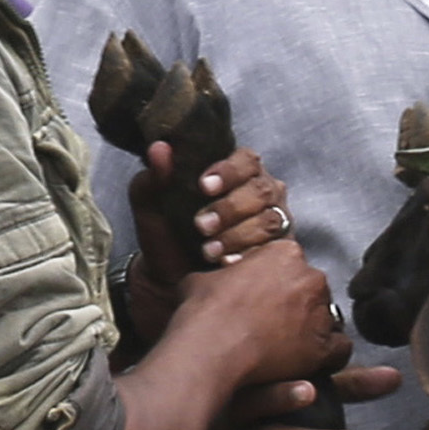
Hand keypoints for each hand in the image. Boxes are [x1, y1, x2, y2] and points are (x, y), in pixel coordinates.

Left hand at [123, 143, 290, 330]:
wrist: (171, 280)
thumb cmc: (166, 237)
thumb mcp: (151, 208)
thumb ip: (151, 179)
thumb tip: (160, 149)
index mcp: (234, 172)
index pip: (245, 160)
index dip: (229, 171)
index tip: (203, 186)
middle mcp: (259, 192)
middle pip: (262, 189)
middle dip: (231, 208)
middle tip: (201, 225)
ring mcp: (272, 220)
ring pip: (269, 219)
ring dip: (239, 235)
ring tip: (209, 251)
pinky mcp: (277, 250)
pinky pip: (276, 249)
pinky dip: (250, 254)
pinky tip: (228, 263)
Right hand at [186, 226, 352, 389]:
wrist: (210, 347)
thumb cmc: (204, 311)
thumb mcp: (205, 278)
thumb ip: (225, 274)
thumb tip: (220, 278)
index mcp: (285, 253)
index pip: (291, 264)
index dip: (277, 282)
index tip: (264, 297)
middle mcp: (310, 278)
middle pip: (312, 289)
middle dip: (297, 304)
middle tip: (275, 323)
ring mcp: (320, 313)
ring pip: (327, 318)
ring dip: (311, 329)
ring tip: (289, 345)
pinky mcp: (322, 347)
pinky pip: (340, 349)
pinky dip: (329, 356)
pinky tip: (311, 361)